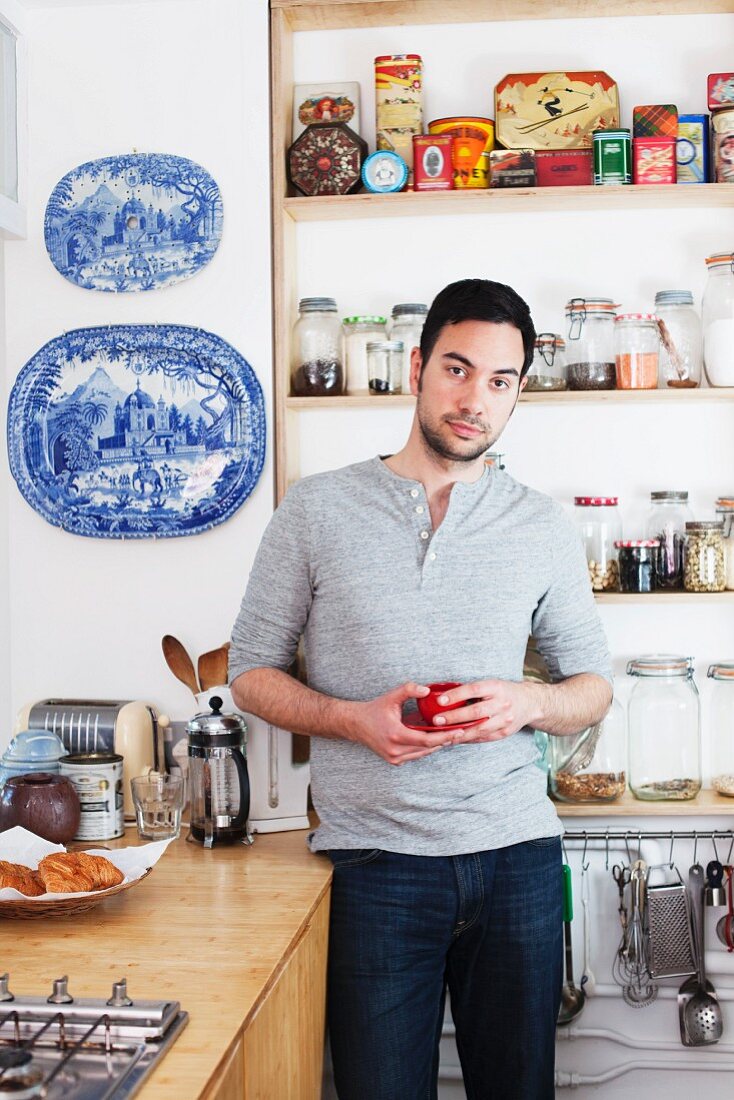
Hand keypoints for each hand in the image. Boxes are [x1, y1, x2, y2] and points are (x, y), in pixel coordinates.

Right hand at [349, 682, 458, 765]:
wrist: (356, 724)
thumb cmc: (375, 709)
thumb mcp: (391, 696)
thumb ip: (409, 690)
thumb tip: (428, 691)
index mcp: (396, 735)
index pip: (427, 740)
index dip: (445, 736)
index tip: (459, 731)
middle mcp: (395, 750)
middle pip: (428, 748)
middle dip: (445, 740)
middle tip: (461, 732)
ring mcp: (394, 758)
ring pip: (423, 754)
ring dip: (437, 745)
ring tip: (452, 736)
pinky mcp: (394, 761)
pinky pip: (416, 756)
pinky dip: (426, 748)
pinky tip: (436, 740)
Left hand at [428, 680, 542, 745]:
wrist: (530, 703)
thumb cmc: (503, 691)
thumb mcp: (491, 684)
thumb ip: (472, 691)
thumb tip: (445, 696)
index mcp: (496, 687)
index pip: (474, 689)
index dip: (456, 695)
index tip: (440, 700)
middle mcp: (502, 703)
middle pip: (476, 712)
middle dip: (454, 717)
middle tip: (436, 721)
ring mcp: (505, 719)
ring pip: (479, 729)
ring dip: (459, 733)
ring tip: (443, 735)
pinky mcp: (505, 732)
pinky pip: (484, 738)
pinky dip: (469, 739)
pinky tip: (456, 739)